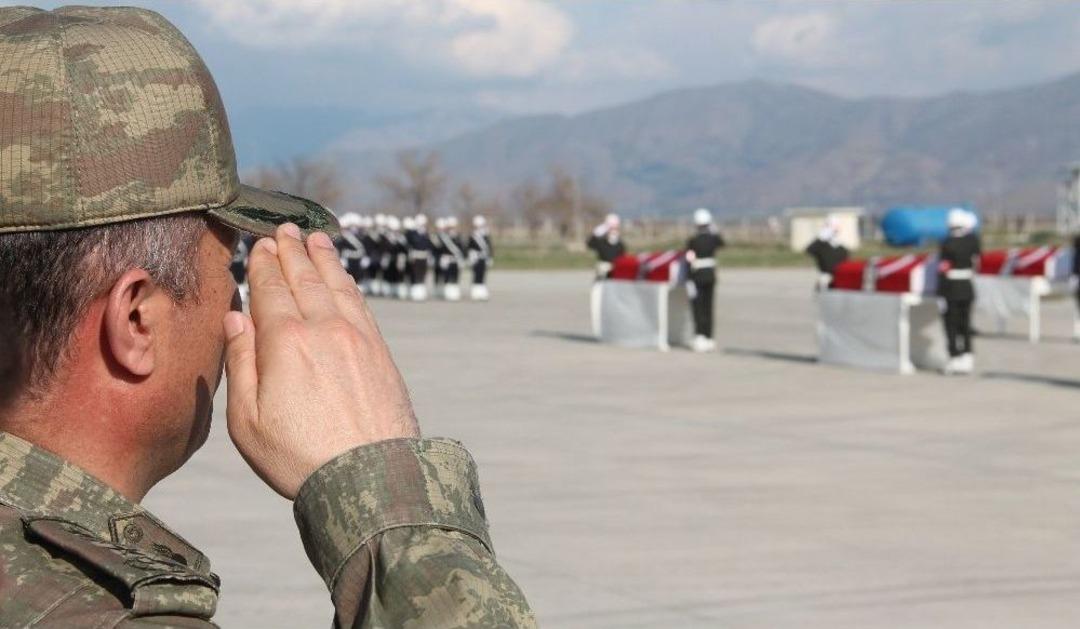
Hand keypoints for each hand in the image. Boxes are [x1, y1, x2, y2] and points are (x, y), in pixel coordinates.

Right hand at [222, 223, 419, 498]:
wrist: (371, 479)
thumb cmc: (300, 458)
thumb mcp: (248, 422)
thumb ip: (241, 363)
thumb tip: (237, 317)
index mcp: (286, 342)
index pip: (271, 290)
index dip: (264, 264)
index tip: (260, 244)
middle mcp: (325, 330)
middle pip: (305, 280)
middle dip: (292, 252)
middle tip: (284, 229)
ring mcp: (359, 338)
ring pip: (337, 286)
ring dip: (323, 260)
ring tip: (314, 239)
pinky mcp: (381, 353)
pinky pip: (362, 305)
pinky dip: (349, 285)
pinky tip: (344, 279)